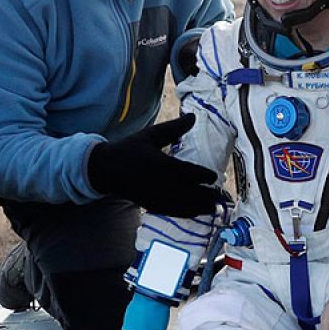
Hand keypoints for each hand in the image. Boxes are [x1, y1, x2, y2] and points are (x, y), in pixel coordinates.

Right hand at [86, 114, 221, 216]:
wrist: (107, 170)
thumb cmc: (130, 149)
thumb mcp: (151, 135)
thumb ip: (174, 128)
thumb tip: (193, 116)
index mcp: (165, 165)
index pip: (192, 173)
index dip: (205, 177)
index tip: (214, 177)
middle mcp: (164, 184)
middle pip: (193, 193)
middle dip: (208, 196)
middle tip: (221, 197)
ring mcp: (158, 197)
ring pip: (185, 206)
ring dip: (201, 208)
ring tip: (213, 208)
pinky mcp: (153, 206)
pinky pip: (174, 212)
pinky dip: (187, 213)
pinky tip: (196, 212)